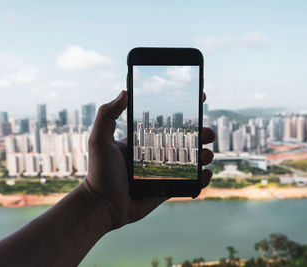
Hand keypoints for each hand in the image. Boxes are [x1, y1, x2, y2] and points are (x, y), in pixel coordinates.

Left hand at [82, 90, 215, 229]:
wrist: (103, 206)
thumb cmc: (99, 172)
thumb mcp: (99, 139)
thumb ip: (107, 114)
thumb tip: (124, 92)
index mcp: (144, 141)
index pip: (168, 123)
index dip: (185, 113)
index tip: (199, 100)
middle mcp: (157, 154)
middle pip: (186, 141)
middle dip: (202, 134)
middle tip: (208, 133)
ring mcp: (164, 172)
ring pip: (192, 160)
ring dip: (205, 155)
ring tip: (206, 154)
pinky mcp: (169, 188)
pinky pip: (191, 182)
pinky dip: (203, 178)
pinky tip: (205, 174)